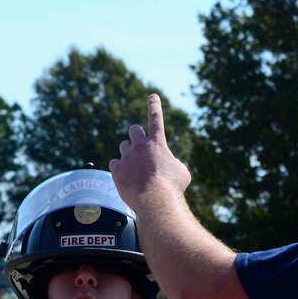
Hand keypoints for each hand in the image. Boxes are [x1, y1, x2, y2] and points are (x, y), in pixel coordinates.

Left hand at [109, 94, 191, 210]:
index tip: (152, 96)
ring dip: (129, 152)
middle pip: (134, 130)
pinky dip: (119, 168)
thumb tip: (172, 164)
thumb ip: (176, 164)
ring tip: (135, 167)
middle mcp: (140, 146)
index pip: (156, 118)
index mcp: (158, 143)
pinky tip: (126, 177)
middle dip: (137, 135)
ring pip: (124, 146)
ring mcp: (127, 157)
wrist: (155, 201)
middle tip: (140, 146)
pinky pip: (114, 163)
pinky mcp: (117, 169)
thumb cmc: (173, 188)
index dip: (154, 105)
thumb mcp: (183, 173)